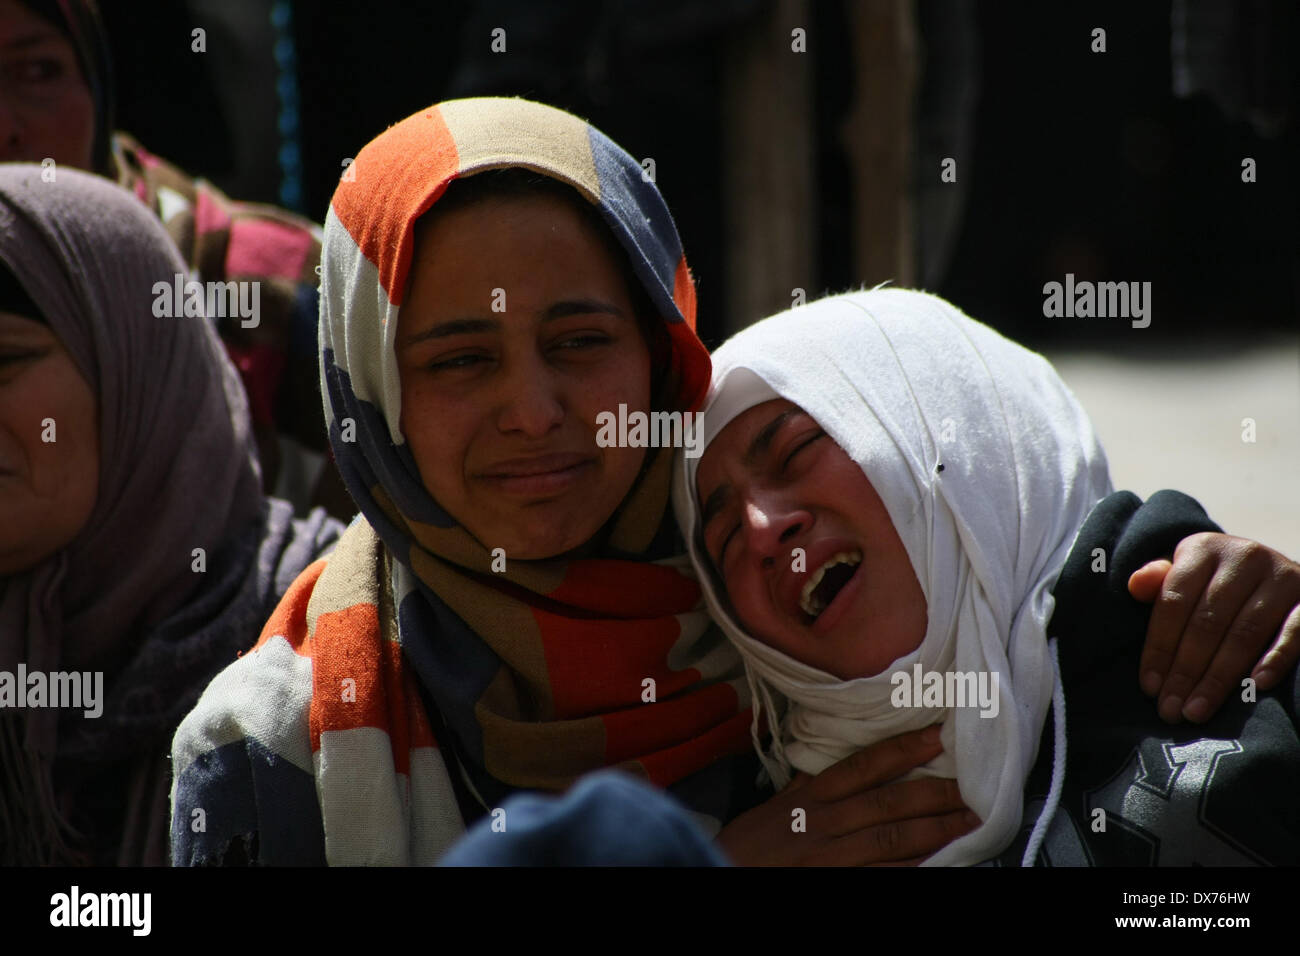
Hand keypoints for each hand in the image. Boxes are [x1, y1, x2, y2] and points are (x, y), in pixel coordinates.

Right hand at [715, 726, 978, 865]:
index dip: (902, 750)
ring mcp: (831, 858)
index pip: (863, 766)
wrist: (719, 872)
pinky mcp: (835, 884)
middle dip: (935, 795)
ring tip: (970, 823)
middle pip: (889, 804)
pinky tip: (940, 862)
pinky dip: (913, 870)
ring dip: (936, 832)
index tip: (937, 736)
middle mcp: (823, 823)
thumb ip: (810, 787)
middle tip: (973, 788)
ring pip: (893, 842)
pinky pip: (884, 877)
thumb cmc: (748, 845)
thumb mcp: (776, 805)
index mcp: (809, 797)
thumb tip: (846, 763)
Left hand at [1129, 533, 1299, 723]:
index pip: (1174, 601)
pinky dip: (1275, 659)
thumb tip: (1135, 586)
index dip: (1159, 646)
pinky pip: (1295, 631)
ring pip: (1245, 633)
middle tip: (1171, 709)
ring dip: (1219, 677)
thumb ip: (1159, 581)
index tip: (1149, 686)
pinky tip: (1255, 686)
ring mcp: (1282, 577)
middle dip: (1185, 671)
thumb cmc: (1215, 581)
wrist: (1272, 571)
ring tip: (1197, 710)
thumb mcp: (1185, 572)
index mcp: (1204, 549)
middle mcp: (1244, 556)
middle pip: (1207, 622)